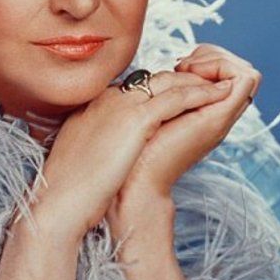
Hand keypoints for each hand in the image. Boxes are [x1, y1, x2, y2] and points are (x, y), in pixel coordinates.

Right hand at [34, 68, 234, 242]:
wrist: (58, 200)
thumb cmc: (67, 188)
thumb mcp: (79, 154)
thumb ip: (95, 141)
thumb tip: (107, 148)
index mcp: (94, 105)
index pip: (134, 87)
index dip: (158, 90)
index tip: (178, 96)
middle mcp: (109, 98)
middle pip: (154, 78)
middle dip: (182, 79)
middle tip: (206, 85)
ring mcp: (122, 105)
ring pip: (170, 82)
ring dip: (198, 82)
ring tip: (220, 84)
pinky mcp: (136, 119)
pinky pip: (178, 97)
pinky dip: (201, 93)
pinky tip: (219, 94)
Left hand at [108, 44, 259, 221]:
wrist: (136, 180)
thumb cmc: (133, 149)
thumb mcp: (152, 111)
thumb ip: (166, 93)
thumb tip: (169, 69)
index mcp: (205, 112)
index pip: (227, 72)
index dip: (206, 58)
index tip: (178, 66)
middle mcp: (219, 114)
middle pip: (241, 69)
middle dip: (212, 56)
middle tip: (183, 67)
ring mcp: (223, 116)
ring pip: (247, 71)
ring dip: (216, 59)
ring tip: (186, 70)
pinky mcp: (219, 118)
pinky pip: (245, 78)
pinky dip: (220, 66)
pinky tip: (191, 74)